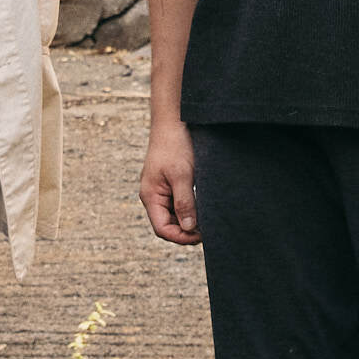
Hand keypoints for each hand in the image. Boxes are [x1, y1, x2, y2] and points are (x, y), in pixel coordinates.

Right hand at [139, 118, 199, 244]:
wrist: (173, 120)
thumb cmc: (175, 145)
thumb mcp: (182, 175)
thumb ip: (184, 202)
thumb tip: (188, 228)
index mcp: (150, 196)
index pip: (162, 228)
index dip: (181, 237)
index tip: (202, 236)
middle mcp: (152, 195)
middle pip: (166, 225)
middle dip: (185, 231)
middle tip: (208, 231)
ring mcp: (159, 189)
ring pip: (172, 215)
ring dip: (188, 221)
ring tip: (207, 221)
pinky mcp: (168, 183)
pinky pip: (176, 204)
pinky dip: (188, 210)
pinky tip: (202, 208)